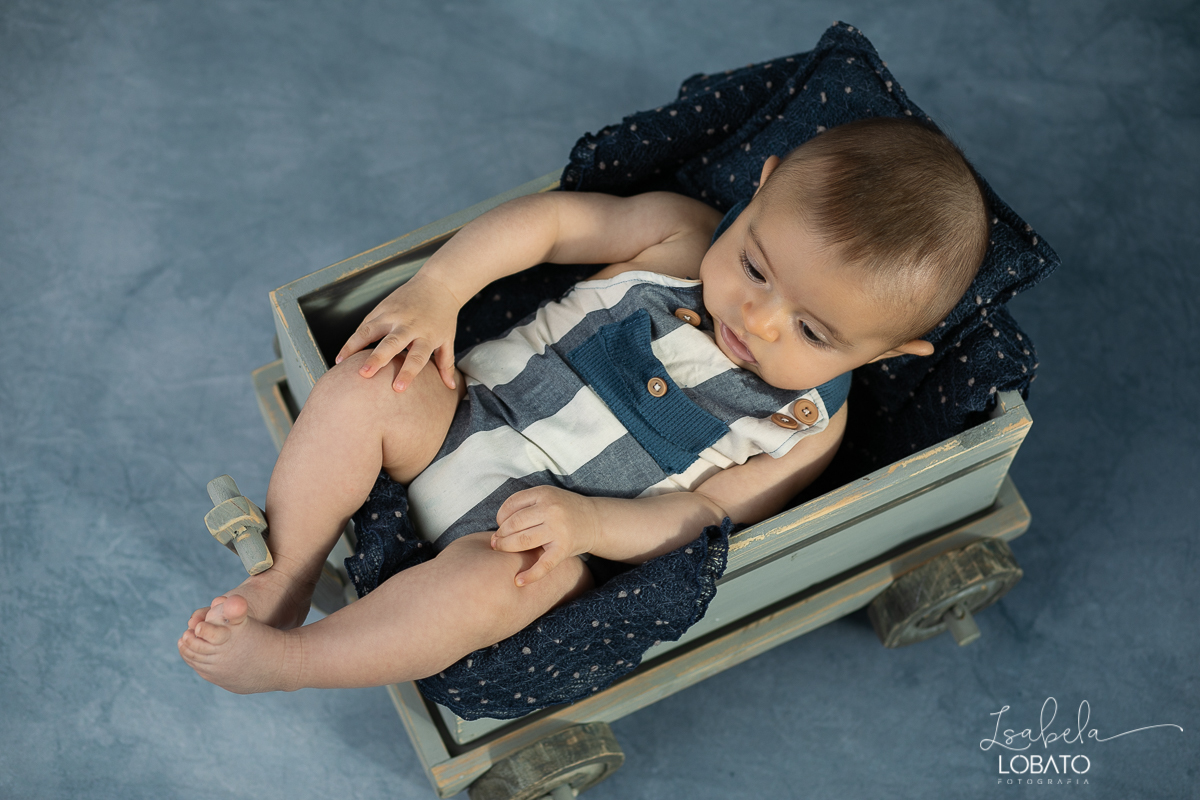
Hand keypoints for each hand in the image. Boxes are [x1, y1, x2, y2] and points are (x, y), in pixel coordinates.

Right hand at [335, 272, 461, 391]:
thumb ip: (446, 364)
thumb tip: (450, 387)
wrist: (438, 284)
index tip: (397, 388)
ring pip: (370, 330)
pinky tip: (344, 352)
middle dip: (376, 359)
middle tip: (364, 374)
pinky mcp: (382, 306)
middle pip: (391, 343)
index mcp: (426, 335)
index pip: (417, 357)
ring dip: (354, 346)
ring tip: (340, 362)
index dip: (407, 372)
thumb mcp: (447, 339)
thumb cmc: (442, 316)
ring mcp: (393, 314)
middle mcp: (408, 324)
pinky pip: (365, 323)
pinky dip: (354, 337)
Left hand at [491, 486, 600, 585]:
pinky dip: (530, 575)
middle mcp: (551, 509)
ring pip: (523, 541)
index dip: (501, 517)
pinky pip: (544, 564)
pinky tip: (518, 581)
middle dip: (501, 534)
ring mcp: (558, 529)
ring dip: (506, 547)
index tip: (500, 525)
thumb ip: (525, 505)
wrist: (595, 521)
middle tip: (496, 541)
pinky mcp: (564, 548)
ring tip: (501, 550)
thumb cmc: (564, 510)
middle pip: (514, 523)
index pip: (511, 504)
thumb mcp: (547, 497)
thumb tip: (498, 529)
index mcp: (544, 493)